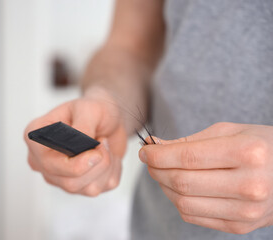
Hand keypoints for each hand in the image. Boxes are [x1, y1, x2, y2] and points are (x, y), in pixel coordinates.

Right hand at [24, 88, 126, 195]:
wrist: (109, 118)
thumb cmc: (93, 110)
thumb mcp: (89, 109)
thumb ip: (83, 128)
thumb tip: (83, 147)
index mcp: (37, 140)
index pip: (50, 164)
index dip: (77, 163)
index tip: (97, 148)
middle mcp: (43, 162)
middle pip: (70, 182)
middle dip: (97, 163)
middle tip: (103, 141)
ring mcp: (60, 177)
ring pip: (87, 189)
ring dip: (107, 166)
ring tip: (104, 145)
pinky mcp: (80, 186)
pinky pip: (102, 189)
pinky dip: (113, 171)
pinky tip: (108, 155)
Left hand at [139, 122, 272, 233]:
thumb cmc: (259, 146)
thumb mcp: (229, 132)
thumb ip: (189, 142)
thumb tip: (152, 146)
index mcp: (248, 153)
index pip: (187, 158)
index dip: (158, 155)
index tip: (145, 150)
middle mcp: (250, 185)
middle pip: (182, 182)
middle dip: (156, 170)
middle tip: (150, 160)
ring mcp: (246, 211)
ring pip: (183, 203)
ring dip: (164, 186)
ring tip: (163, 172)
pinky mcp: (240, 226)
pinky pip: (193, 216)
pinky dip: (177, 201)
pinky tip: (178, 187)